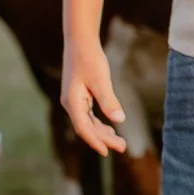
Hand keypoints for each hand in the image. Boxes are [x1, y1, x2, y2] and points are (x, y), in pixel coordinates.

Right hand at [61, 40, 128, 155]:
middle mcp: (70, 104)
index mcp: (72, 102)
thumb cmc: (90, 58)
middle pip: (87, 128)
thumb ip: (109, 100)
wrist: (80, 42)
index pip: (84, 128)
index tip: (107, 152)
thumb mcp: (101, 80)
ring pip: (88, 123)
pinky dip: (100, 124)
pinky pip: (89, 116)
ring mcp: (74, 101)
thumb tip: (119, 120)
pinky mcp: (79, 96)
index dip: (95, 141)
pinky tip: (111, 129)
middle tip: (123, 147)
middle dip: (104, 139)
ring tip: (120, 142)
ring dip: (103, 133)